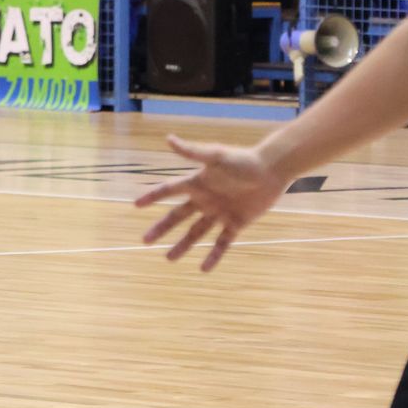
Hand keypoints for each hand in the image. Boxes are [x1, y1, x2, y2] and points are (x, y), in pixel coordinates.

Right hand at [135, 134, 285, 270]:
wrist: (272, 171)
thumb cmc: (243, 160)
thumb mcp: (216, 156)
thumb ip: (192, 152)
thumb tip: (168, 139)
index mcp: (197, 183)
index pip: (169, 190)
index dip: (153, 196)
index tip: (136, 205)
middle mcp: (204, 199)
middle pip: (177, 216)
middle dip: (161, 229)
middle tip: (145, 241)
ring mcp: (219, 213)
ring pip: (196, 233)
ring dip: (182, 245)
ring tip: (169, 259)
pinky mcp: (236, 223)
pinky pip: (221, 242)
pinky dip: (213, 255)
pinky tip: (203, 268)